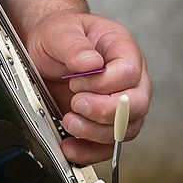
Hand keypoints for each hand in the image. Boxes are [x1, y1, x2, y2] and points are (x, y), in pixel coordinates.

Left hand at [25, 12, 151, 164]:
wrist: (45, 50)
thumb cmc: (59, 35)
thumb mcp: (60, 31)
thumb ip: (74, 45)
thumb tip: (90, 64)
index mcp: (122, 49)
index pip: (130, 72)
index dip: (104, 83)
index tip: (76, 82)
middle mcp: (129, 78)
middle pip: (136, 104)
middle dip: (105, 111)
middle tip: (76, 104)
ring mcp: (120, 103)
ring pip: (126, 129)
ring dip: (96, 132)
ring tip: (70, 122)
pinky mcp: (106, 123)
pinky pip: (108, 145)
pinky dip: (90, 151)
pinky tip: (70, 147)